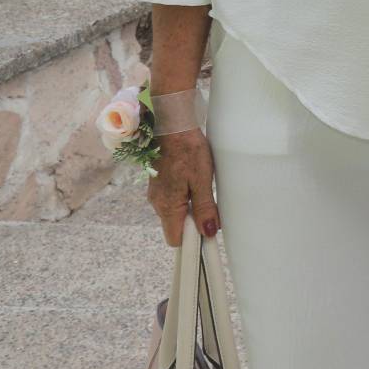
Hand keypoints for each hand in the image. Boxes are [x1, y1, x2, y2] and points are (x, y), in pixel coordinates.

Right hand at [146, 129, 218, 246]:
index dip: (192, 240)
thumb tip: (208, 232)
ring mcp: (157, 195)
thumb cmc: (188, 151)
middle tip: (211, 207)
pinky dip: (185, 199)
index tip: (208, 233)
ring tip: (204, 189)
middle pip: (176, 227)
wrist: (172, 127)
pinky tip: (195, 184)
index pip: (175, 239)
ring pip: (175, 214)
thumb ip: (205, 207)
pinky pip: (173, 201)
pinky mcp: (160, 186)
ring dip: (191, 209)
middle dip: (194, 223)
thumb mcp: (202, 180)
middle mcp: (158, 204)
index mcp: (167, 206)